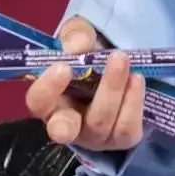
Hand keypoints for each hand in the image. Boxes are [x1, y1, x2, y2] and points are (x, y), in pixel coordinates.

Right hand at [24, 16, 145, 151]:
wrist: (118, 67)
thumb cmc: (88, 56)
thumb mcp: (79, 37)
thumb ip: (76, 35)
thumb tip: (78, 45)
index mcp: (49, 101)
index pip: (37, 102)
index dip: (47, 88)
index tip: (64, 66)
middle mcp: (68, 124)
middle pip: (67, 126)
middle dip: (80, 98)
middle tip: (104, 65)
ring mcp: (94, 136)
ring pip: (101, 122)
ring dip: (113, 88)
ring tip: (122, 59)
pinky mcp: (120, 140)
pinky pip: (126, 128)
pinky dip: (133, 102)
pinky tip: (137, 79)